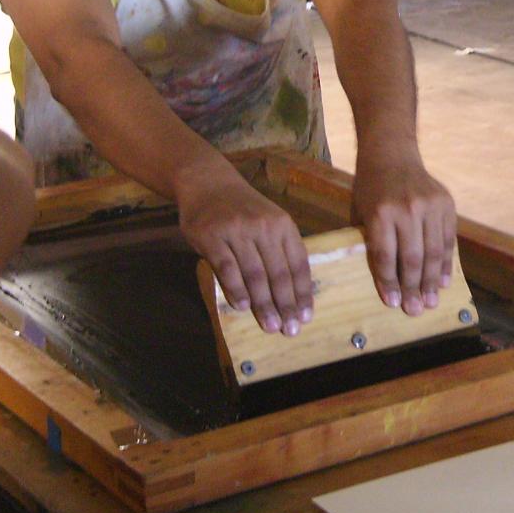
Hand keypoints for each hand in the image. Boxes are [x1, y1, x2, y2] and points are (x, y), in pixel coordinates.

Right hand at [175, 163, 312, 335]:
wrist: (207, 182)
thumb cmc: (242, 208)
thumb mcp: (269, 220)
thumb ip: (278, 250)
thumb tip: (291, 293)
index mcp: (283, 225)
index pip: (298, 264)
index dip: (303, 293)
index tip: (306, 317)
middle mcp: (263, 227)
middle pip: (278, 274)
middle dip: (286, 305)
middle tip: (290, 330)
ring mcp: (236, 231)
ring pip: (255, 274)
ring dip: (264, 304)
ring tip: (271, 326)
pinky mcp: (211, 237)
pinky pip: (227, 268)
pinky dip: (236, 290)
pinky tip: (243, 307)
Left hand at [351, 145, 456, 315]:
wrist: (392, 154)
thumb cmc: (370, 188)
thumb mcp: (360, 212)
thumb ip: (369, 242)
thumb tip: (379, 279)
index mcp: (381, 213)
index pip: (386, 256)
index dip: (390, 282)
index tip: (393, 303)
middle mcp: (407, 209)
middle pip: (413, 258)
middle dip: (413, 288)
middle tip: (414, 310)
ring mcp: (430, 206)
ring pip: (434, 252)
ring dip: (432, 281)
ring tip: (430, 302)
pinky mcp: (447, 204)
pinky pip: (448, 239)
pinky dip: (446, 263)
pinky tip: (443, 281)